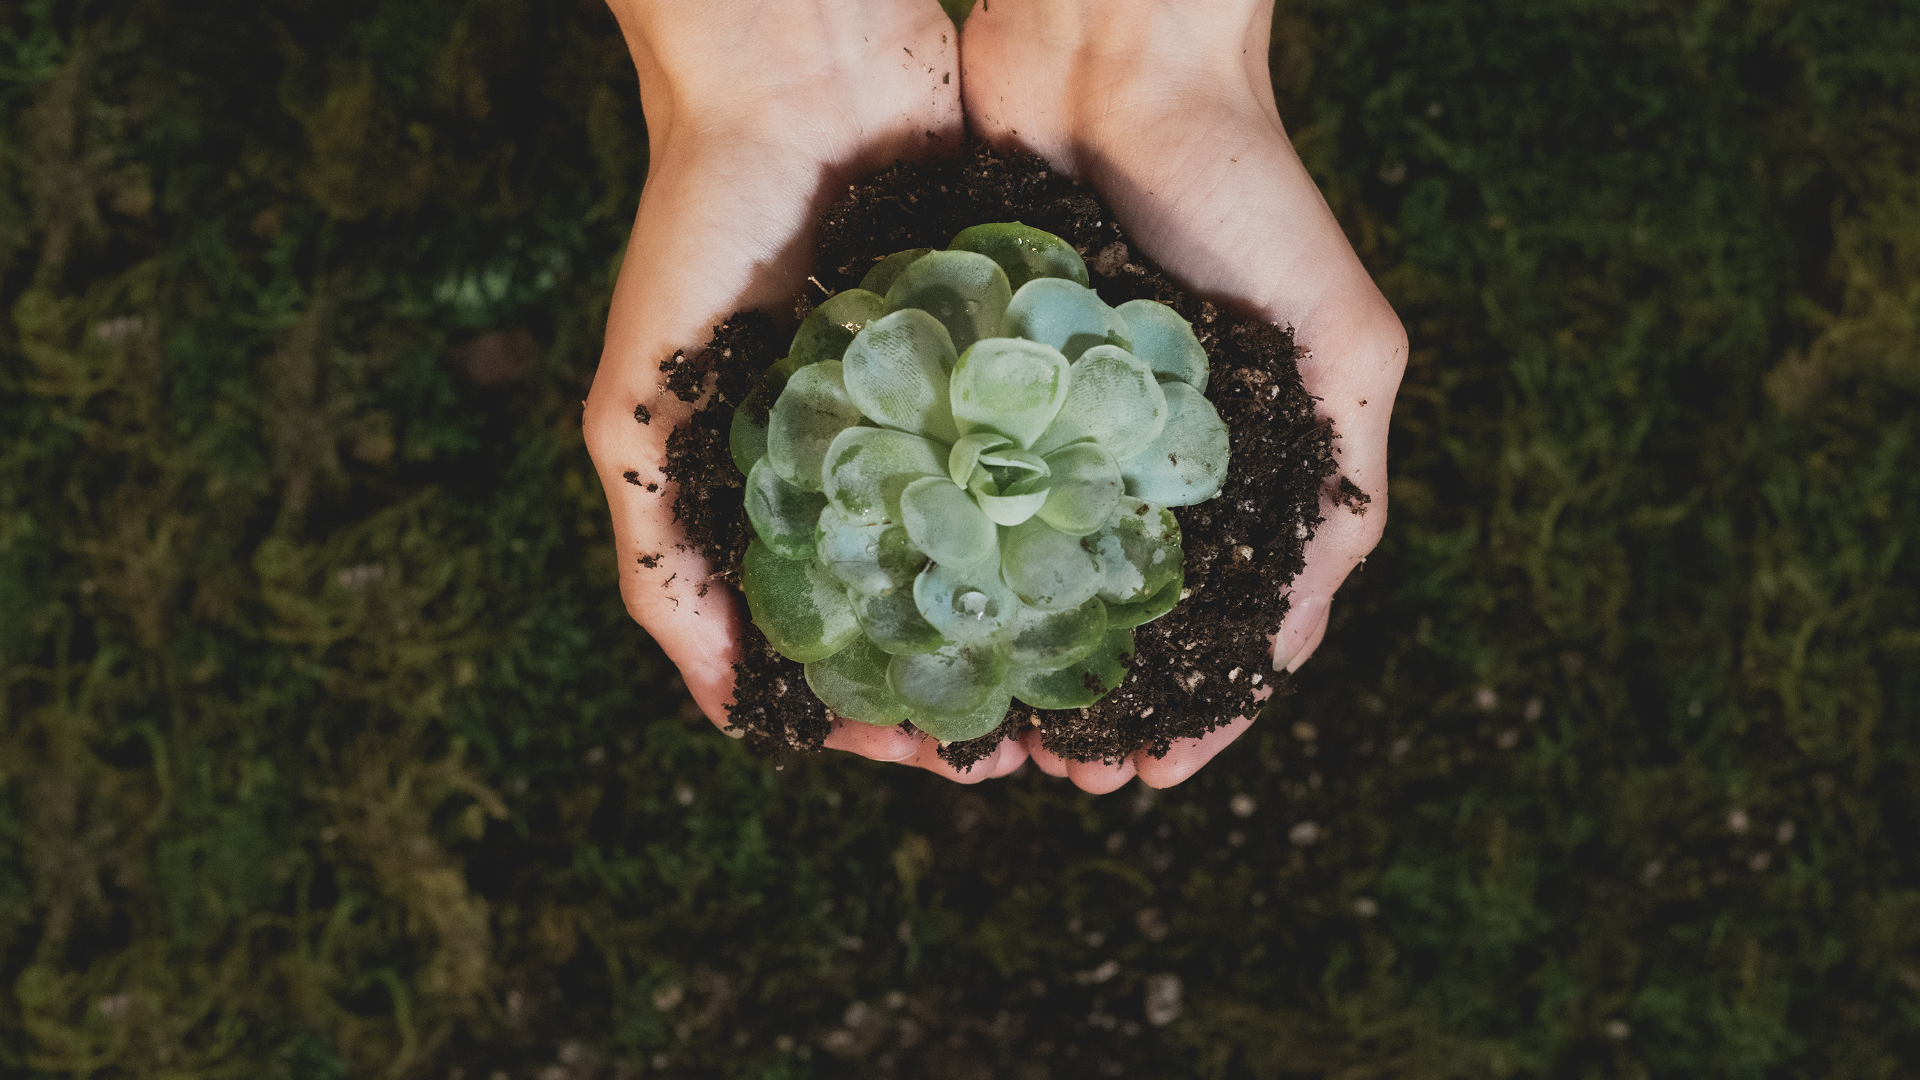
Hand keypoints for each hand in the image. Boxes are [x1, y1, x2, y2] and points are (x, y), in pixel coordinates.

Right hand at [583, 1, 1027, 781]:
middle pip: (935, 602)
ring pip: (1009, 540)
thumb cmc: (699, 237)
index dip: (875, 708)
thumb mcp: (640, 409)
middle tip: (1029, 740)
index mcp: (786, 490)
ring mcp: (949, 407)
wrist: (802, 74)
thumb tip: (726, 714)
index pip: (836, 635)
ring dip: (1042, 618)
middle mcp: (873, 459)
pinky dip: (1085, 511)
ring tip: (1086, 679)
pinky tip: (1122, 568)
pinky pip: (1060, 448)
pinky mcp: (1013, 349)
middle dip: (977, 680)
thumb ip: (659, 555)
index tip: (926, 755)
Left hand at [960, 0, 1407, 791]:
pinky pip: (970, 490)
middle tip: (1057, 773)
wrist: (1115, 60)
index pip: (1231, 620)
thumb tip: (1298, 637)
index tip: (1151, 775)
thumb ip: (1343, 480)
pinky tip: (930, 617)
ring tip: (986, 727)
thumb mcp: (1343, 342)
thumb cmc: (1248, 191)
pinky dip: (957, 561)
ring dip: (1022, 654)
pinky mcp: (991, 380)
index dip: (1200, 706)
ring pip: (1041, 571)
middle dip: (1097, 702)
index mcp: (1251, 462)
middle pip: (1128, 614)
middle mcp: (1157, 456)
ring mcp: (1070, 423)